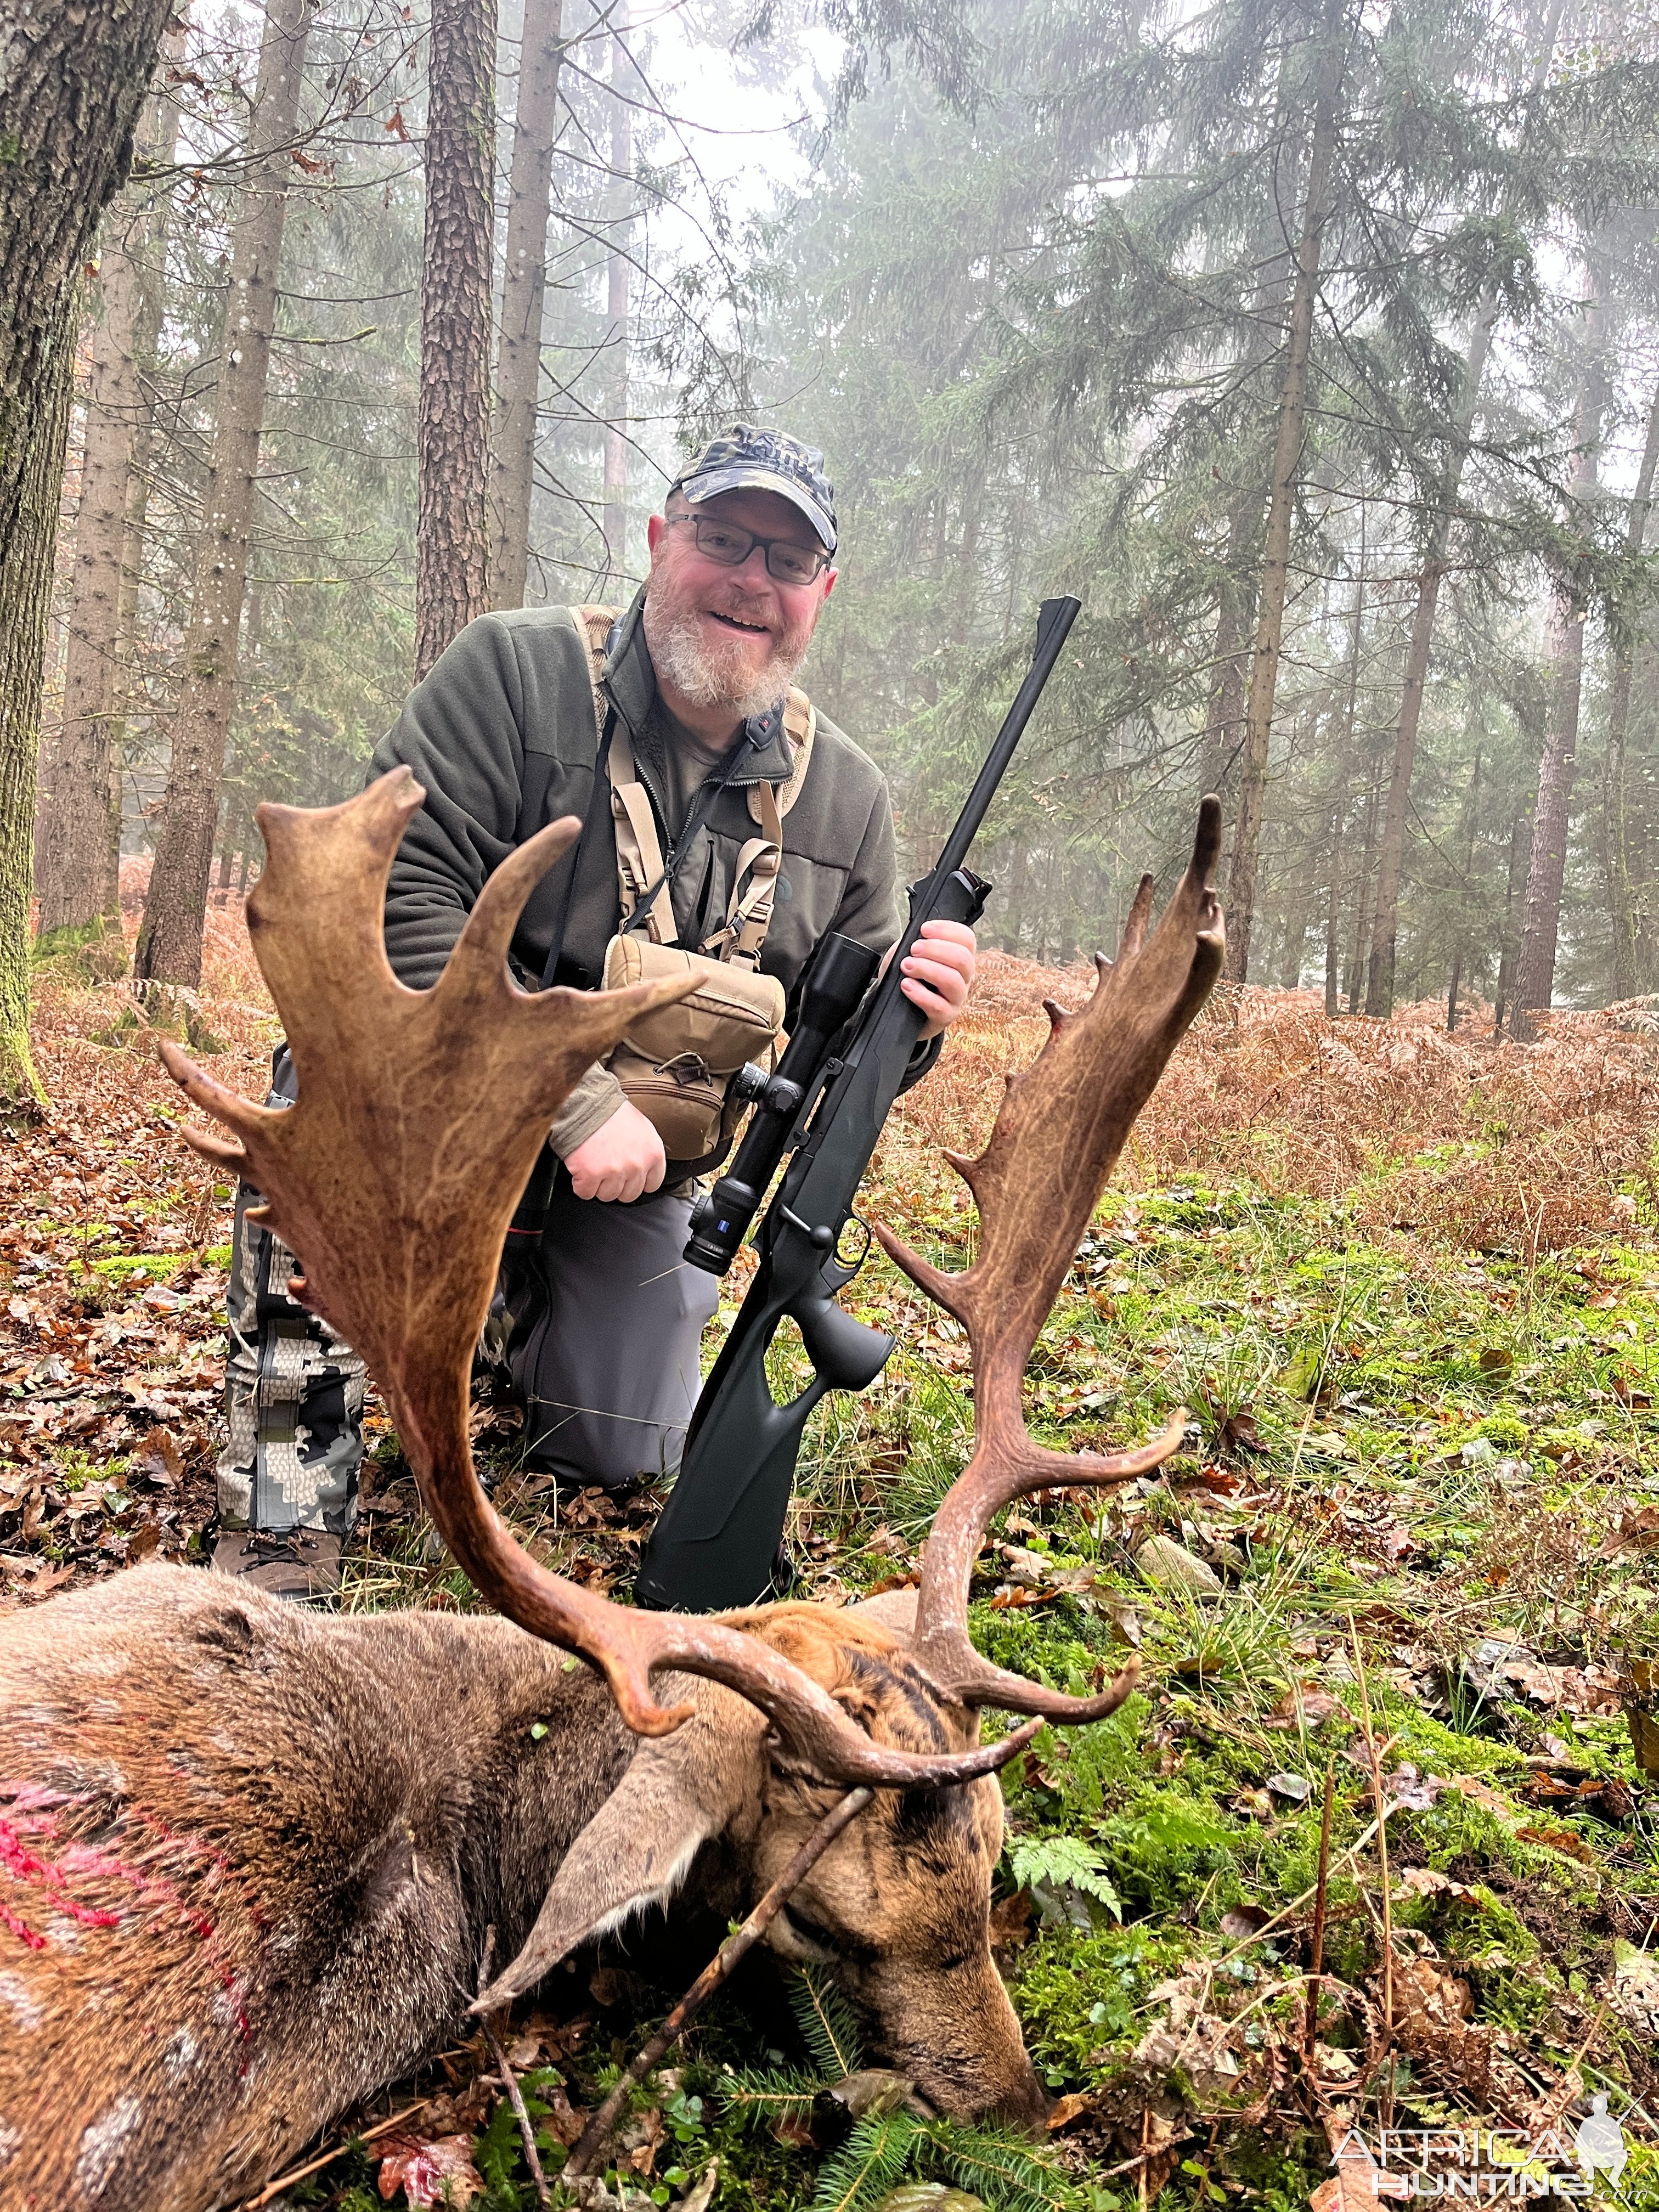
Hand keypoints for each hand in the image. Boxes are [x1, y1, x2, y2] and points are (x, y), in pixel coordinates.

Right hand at [565, 1101, 666, 1202]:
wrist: (585, 1103)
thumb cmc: (610, 1111)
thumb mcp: (641, 1128)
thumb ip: (644, 1152)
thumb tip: (642, 1168)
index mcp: (653, 1153)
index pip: (652, 1184)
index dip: (637, 1182)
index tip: (628, 1177)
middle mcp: (637, 1165)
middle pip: (629, 1194)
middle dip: (616, 1184)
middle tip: (606, 1169)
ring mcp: (614, 1171)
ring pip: (607, 1195)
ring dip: (598, 1185)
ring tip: (593, 1164)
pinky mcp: (591, 1175)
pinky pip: (585, 1193)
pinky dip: (580, 1184)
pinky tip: (581, 1168)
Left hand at [899, 919, 976, 1039]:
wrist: (899, 1009)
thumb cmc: (910, 978)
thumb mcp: (912, 955)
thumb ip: (916, 943)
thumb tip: (916, 937)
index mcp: (960, 958)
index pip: (967, 939)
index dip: (947, 930)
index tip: (924, 929)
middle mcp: (964, 977)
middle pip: (962, 958)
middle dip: (935, 949)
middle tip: (913, 949)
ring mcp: (957, 999)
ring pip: (952, 980)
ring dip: (927, 969)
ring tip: (907, 966)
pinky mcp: (945, 1017)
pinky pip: (938, 1006)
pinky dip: (920, 994)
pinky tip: (906, 985)